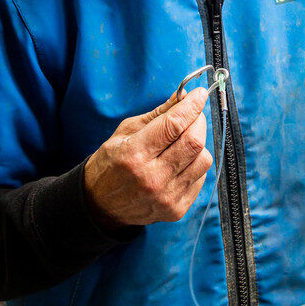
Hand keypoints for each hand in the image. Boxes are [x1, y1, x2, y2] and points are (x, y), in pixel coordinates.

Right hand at [82, 86, 213, 230]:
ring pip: (203, 160)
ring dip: (199, 144)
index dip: (192, 106)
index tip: (200, 95)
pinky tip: (179, 163)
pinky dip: (195, 165)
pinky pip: (201, 178)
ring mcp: (166, 197)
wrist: (101, 204)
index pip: (174, 125)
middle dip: (199, 121)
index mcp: (135, 154)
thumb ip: (158, 114)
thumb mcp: (125, 132)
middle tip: (193, 115)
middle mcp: (152, 178)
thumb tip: (184, 96)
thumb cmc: (111, 164)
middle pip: (194, 142)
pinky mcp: (177, 210)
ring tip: (182, 143)